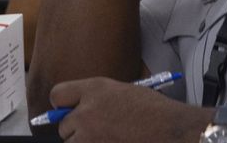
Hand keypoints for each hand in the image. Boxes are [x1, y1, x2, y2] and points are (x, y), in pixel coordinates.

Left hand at [48, 77, 210, 142]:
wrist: (169, 129)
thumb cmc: (151, 110)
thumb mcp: (121, 92)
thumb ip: (96, 100)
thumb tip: (77, 113)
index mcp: (94, 89)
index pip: (57, 95)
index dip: (62, 104)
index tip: (69, 110)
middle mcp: (86, 111)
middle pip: (64, 126)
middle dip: (77, 130)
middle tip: (98, 130)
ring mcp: (88, 136)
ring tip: (109, 138)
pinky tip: (113, 142)